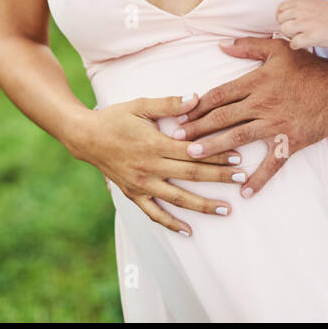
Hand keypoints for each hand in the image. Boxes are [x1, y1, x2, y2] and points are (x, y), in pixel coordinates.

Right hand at [72, 95, 244, 235]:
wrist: (86, 137)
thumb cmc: (115, 118)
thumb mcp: (141, 105)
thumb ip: (170, 104)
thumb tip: (197, 98)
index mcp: (155, 144)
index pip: (193, 152)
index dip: (217, 154)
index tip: (238, 157)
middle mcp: (150, 167)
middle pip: (191, 175)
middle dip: (219, 177)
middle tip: (242, 179)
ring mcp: (142, 184)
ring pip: (178, 198)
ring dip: (203, 205)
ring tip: (225, 210)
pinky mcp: (133, 194)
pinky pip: (154, 213)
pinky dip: (171, 223)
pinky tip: (189, 230)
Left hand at [175, 37, 327, 197]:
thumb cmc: (309, 67)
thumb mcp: (278, 49)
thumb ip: (248, 46)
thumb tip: (221, 44)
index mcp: (257, 81)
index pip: (220, 95)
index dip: (198, 106)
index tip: (180, 116)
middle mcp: (262, 104)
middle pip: (223, 118)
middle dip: (197, 129)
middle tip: (176, 140)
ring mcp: (275, 124)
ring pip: (238, 138)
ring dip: (214, 149)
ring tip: (194, 158)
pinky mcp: (290, 141)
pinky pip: (272, 163)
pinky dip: (259, 179)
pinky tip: (244, 190)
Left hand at [275, 0, 327, 49]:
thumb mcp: (315, 3)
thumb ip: (302, 7)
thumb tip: (290, 14)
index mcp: (303, 2)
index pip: (281, 8)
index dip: (282, 16)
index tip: (289, 22)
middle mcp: (302, 11)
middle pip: (280, 19)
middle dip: (286, 26)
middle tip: (296, 31)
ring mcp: (306, 24)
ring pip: (284, 29)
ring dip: (290, 35)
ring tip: (299, 37)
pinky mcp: (311, 36)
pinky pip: (293, 43)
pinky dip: (296, 45)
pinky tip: (304, 43)